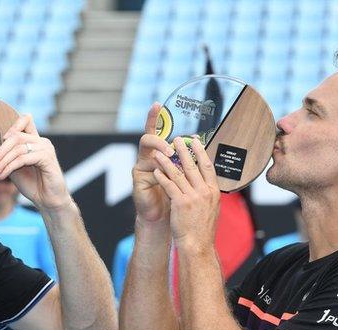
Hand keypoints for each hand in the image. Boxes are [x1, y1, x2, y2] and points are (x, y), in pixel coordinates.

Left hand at [0, 114, 70, 210]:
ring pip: (18, 148)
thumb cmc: (33, 184)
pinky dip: (10, 167)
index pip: (25, 121)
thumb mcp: (16, 168)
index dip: (12, 125)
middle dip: (1, 149)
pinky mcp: (47, 158)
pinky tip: (3, 176)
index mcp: (36, 141)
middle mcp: (42, 142)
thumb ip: (8, 156)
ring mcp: (46, 149)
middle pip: (17, 136)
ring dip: (3, 161)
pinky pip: (23, 158)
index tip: (0, 139)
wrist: (47, 200)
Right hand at [132, 103, 175, 223]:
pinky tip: (163, 174)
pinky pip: (147, 169)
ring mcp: (141, 166)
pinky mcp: (138, 178)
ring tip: (170, 156)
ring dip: (160, 151)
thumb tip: (199, 144)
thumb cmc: (174, 194)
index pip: (157, 131)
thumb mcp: (183, 174)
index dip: (154, 117)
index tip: (157, 104)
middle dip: (158, 138)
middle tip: (171, 147)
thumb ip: (186, 159)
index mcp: (159, 152)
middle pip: (148, 138)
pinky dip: (158, 170)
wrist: (164, 215)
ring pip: (146, 150)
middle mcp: (148, 156)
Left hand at [152, 136, 219, 247]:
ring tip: (160, 151)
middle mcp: (205, 192)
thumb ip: (207, 193)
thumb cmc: (202, 229)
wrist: (198, 245)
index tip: (196, 141)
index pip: (208, 166)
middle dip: (184, 150)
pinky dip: (162, 176)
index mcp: (213, 192)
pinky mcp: (181, 203)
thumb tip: (204, 181)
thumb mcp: (211, 208)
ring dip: (168, 161)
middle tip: (177, 138)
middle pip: (193, 166)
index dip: (201, 151)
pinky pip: (169, 186)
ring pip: (179, 173)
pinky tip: (156, 170)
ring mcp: (193, 197)